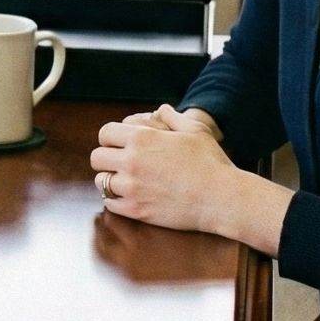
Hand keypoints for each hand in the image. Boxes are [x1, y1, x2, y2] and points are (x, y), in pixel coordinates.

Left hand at [88, 103, 289, 252]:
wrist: (222, 198)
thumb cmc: (211, 162)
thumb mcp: (195, 130)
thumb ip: (172, 117)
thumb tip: (161, 109)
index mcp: (141, 138)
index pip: (105, 133)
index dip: (111, 138)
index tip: (120, 144)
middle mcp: (131, 162)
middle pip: (97, 157)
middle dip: (107, 158)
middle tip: (120, 163)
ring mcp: (132, 188)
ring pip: (101, 181)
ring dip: (111, 179)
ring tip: (125, 180)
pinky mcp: (137, 211)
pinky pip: (110, 203)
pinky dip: (116, 200)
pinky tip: (130, 196)